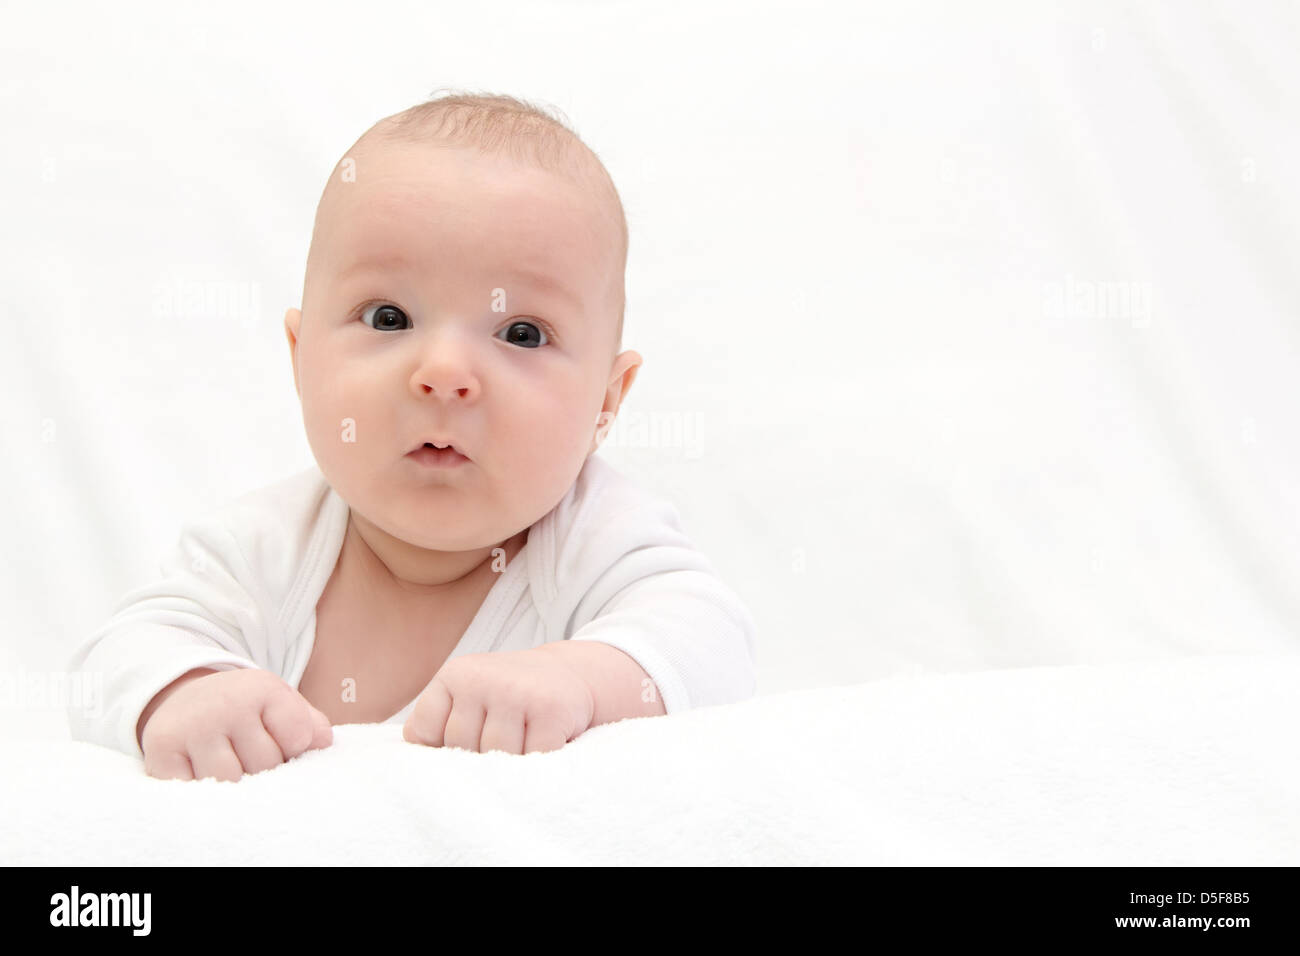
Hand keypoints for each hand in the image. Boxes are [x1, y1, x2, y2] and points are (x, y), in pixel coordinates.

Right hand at [139, 668, 332, 780]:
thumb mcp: (281, 705)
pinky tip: (201, 775)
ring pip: (230, 783)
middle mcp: (225, 703)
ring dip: (233, 786)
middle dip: (263, 771)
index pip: (298, 738)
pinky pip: (193, 792)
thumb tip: (324, 743)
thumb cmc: (246, 711)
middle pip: (264, 765)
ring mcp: (190, 727)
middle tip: (246, 755)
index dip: (291, 749)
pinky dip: (200, 793)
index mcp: (262, 687)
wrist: (186, 699)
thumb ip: (309, 724)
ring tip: (227, 766)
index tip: (277, 739)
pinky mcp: (161, 751)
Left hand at [402, 647, 595, 754]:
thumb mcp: (468, 695)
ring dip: (511, 762)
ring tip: (523, 742)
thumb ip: (437, 725)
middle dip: (480, 756)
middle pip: (461, 749)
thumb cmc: (510, 696)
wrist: (571, 674)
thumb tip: (421, 773)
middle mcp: (482, 678)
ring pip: (496, 757)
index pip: (425, 732)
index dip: (444, 747)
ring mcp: (517, 692)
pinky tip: (544, 742)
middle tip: (503, 739)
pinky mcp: (551, 709)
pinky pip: (532, 759)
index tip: (468, 740)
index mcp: (456, 674)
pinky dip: (538, 763)